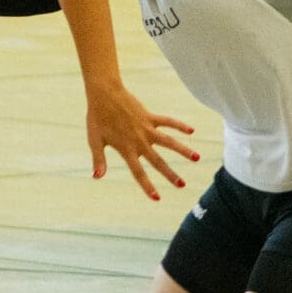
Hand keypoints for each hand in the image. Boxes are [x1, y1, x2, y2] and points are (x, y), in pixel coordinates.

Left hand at [83, 86, 200, 199]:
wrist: (104, 94)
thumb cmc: (97, 118)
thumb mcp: (94, 140)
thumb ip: (98, 160)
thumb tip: (96, 177)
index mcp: (126, 149)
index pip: (138, 172)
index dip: (147, 186)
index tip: (157, 198)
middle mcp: (139, 141)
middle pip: (157, 161)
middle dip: (170, 174)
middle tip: (183, 185)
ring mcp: (146, 128)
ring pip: (169, 142)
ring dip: (183, 150)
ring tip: (197, 158)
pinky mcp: (149, 117)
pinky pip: (168, 122)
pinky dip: (180, 126)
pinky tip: (192, 131)